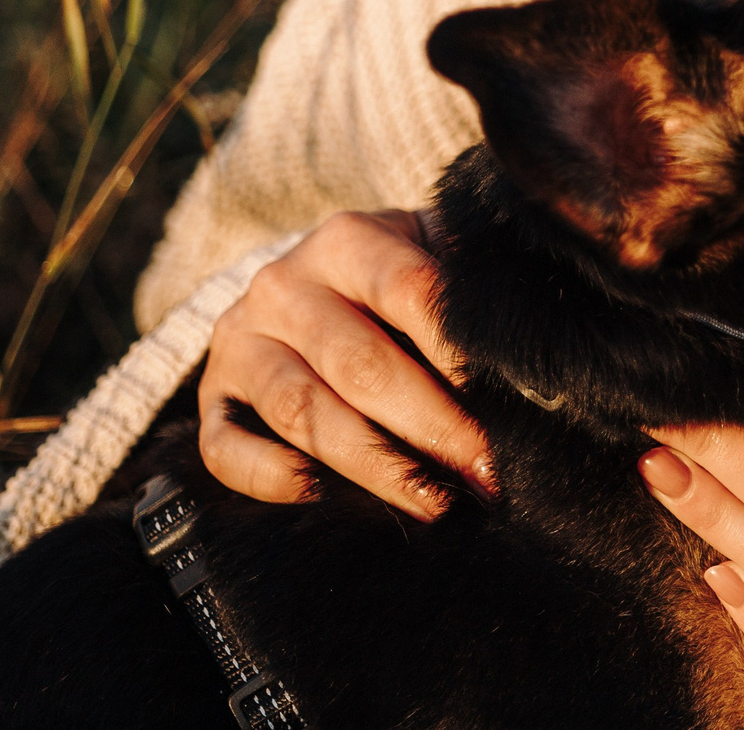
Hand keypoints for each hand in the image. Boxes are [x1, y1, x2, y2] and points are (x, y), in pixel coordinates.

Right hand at [197, 209, 488, 516]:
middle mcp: (283, 284)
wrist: (310, 286)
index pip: (408, 290)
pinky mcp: (212, 398)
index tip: (510, 402)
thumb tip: (531, 357)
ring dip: (372, 465)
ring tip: (432, 502)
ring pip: (302, 410)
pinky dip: (270, 477)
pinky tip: (322, 495)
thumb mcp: (432, 256)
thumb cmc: (397, 280)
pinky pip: (225, 448)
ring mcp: (240, 341)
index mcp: (347, 241)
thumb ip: (468, 292)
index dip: (459, 351)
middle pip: (360, 363)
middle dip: (432, 425)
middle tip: (484, 471)